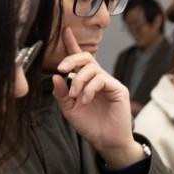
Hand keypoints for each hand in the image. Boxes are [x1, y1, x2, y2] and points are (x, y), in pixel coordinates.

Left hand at [52, 27, 144, 165]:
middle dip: (72, 59)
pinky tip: (85, 99)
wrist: (107, 141)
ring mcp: (109, 83)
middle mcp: (98, 79)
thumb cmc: (91, 125)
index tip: (64, 31)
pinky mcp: (118, 89)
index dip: (72, 45)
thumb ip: (61, 93)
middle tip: (61, 69)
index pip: (79, 60)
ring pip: (93, 69)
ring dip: (79, 81)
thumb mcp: (69, 109)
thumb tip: (55, 76)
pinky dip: (90, 88)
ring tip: (76, 96)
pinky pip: (102, 79)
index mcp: (86, 81)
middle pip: (86, 58)